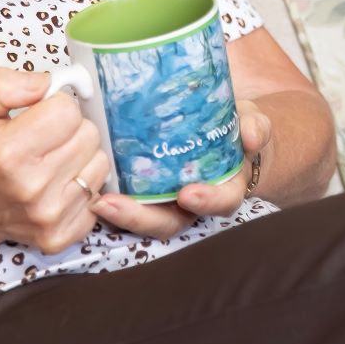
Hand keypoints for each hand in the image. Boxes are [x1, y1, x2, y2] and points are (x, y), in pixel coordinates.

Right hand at [0, 68, 112, 259]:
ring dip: (81, 157)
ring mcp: (48, 215)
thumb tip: (49, 83)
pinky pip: (98, 198)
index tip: (41, 115)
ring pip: (99, 163)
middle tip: (46, 139)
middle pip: (89, 135)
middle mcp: (31, 186)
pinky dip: (82, 188)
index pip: (68, 110)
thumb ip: (7, 84)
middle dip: (71, 130)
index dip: (57, 106)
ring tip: (53, 161)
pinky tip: (58, 186)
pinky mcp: (60, 236)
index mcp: (8, 151)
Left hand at [91, 98, 273, 240]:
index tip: (188, 194)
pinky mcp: (144, 191)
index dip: (206, 202)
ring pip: (144, 218)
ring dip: (119, 214)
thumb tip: (253, 135)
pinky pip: (127, 202)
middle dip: (141, 218)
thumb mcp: (251, 122)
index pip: (220, 203)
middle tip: (113, 205)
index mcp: (225, 188)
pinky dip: (109, 199)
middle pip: (169, 222)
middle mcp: (193, 203)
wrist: (226, 135)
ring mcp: (167, 201)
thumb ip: (254, 126)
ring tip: (96, 201)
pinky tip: (89, 186)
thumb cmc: (238, 131)